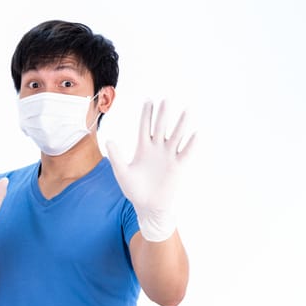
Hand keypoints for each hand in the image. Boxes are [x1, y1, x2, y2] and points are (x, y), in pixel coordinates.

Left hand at [106, 100, 195, 241]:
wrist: (148, 206)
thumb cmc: (134, 190)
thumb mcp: (122, 173)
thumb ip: (116, 157)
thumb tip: (109, 140)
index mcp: (142, 148)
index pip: (145, 127)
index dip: (147, 114)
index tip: (149, 100)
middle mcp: (157, 148)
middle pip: (160, 127)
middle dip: (163, 114)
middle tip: (166, 100)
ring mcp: (168, 156)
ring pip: (175, 136)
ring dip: (181, 124)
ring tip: (186, 110)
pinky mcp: (178, 166)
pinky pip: (185, 152)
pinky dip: (191, 144)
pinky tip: (196, 134)